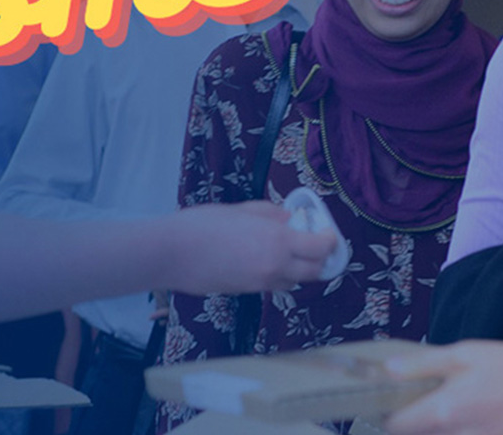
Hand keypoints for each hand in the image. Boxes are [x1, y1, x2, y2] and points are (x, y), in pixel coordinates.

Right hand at [162, 201, 335, 293]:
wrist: (172, 254)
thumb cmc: (203, 225)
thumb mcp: (242, 210)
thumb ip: (272, 215)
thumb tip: (291, 219)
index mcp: (277, 242)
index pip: (321, 248)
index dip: (330, 241)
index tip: (328, 233)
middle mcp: (275, 266)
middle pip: (315, 271)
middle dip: (320, 259)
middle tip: (314, 244)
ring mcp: (261, 283)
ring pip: (295, 281)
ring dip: (298, 269)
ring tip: (287, 252)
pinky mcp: (248, 292)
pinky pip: (274, 285)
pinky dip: (278, 275)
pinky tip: (264, 259)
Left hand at [384, 341, 502, 434]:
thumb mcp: (467, 354)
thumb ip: (424, 365)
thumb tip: (387, 370)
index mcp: (442, 413)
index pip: (394, 426)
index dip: (385, 412)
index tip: (385, 397)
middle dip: (411, 420)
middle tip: (416, 396)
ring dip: (436, 426)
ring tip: (448, 402)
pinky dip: (461, 429)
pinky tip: (474, 412)